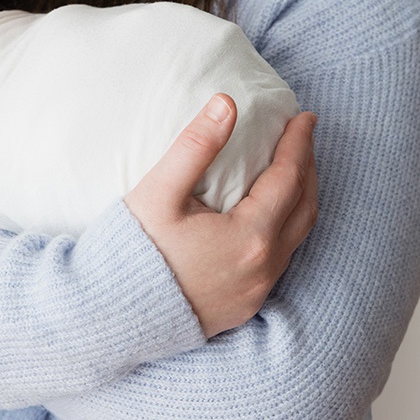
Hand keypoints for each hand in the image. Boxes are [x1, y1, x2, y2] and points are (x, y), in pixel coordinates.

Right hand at [123, 96, 318, 337]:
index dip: (299, 143)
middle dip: (308, 168)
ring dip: (300, 199)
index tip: (305, 116)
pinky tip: (269, 216)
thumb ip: (196, 146)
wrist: (110, 316)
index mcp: (249, 236)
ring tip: (293, 171)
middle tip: (303, 137)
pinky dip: (286, 228)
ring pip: (296, 238)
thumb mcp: (159, 192)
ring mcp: (256, 292)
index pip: (289, 178)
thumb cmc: (132, 251)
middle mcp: (262, 268)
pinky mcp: (244, 307)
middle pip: (304, 208)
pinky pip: (280, 261)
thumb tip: (227, 103)